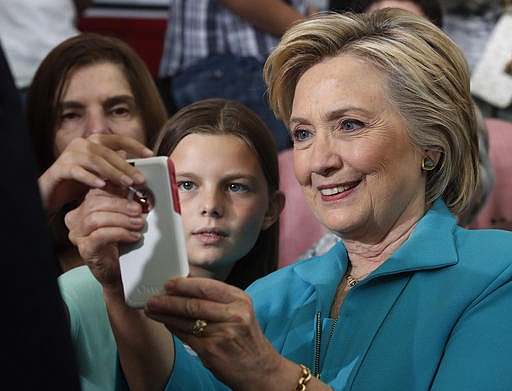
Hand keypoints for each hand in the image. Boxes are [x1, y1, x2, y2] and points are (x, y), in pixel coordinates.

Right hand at [39, 134, 152, 212]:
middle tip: (140, 179)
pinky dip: (90, 178)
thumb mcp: (102, 176)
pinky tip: (101, 185)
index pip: (117, 140)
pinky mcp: (59, 169)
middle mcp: (82, 144)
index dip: (135, 145)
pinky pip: (76, 171)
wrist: (51, 192)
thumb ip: (116, 172)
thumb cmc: (79, 183)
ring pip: (94, 160)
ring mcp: (69, 155)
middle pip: (108, 152)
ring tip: (126, 183)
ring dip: (112, 172)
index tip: (150, 154)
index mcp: (94, 143)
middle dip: (127, 166)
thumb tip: (140, 176)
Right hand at [65, 185, 144, 291]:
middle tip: (138, 210)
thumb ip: (121, 203)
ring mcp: (78, 236)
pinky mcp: (85, 249)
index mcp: (81, 209)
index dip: (114, 189)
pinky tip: (133, 236)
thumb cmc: (116, 243)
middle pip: (94, 204)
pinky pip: (101, 236)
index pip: (95, 193)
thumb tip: (133, 187)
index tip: (132, 189)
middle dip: (120, 205)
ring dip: (122, 219)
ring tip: (138, 223)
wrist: (114, 270)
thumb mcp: (118, 218)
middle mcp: (75, 221)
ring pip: (95, 219)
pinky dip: (120, 233)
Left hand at [145, 277, 298, 389]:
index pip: (207, 286)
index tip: (169, 283)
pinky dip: (174, 329)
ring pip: (187, 320)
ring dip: (166, 314)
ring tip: (152, 309)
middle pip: (194, 303)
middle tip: (154, 297)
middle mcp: (234, 314)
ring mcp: (223, 333)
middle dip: (169, 300)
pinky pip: (187, 336)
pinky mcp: (212, 350)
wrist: (259, 369)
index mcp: (240, 299)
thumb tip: (186, 288)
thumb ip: (217, 300)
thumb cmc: (245, 339)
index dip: (184, 284)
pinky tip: (166, 324)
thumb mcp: (239, 311)